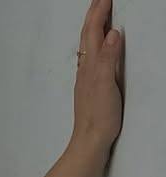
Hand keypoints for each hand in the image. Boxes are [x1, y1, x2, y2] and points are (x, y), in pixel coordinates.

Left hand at [72, 0, 124, 155]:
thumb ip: (108, 58)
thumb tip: (111, 34)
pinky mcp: (91, 88)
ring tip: (100, 15)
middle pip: (87, 36)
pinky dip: (96, 44)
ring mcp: (87, 79)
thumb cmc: (98, 117)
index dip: (99, 12)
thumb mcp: (106, 83)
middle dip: (94, 14)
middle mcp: (85, 70)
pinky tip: (99, 48)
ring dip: (93, 27)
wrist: (89, 143)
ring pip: (88, 46)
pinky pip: (92, 58)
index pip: (93, 31)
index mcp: (90, 65)